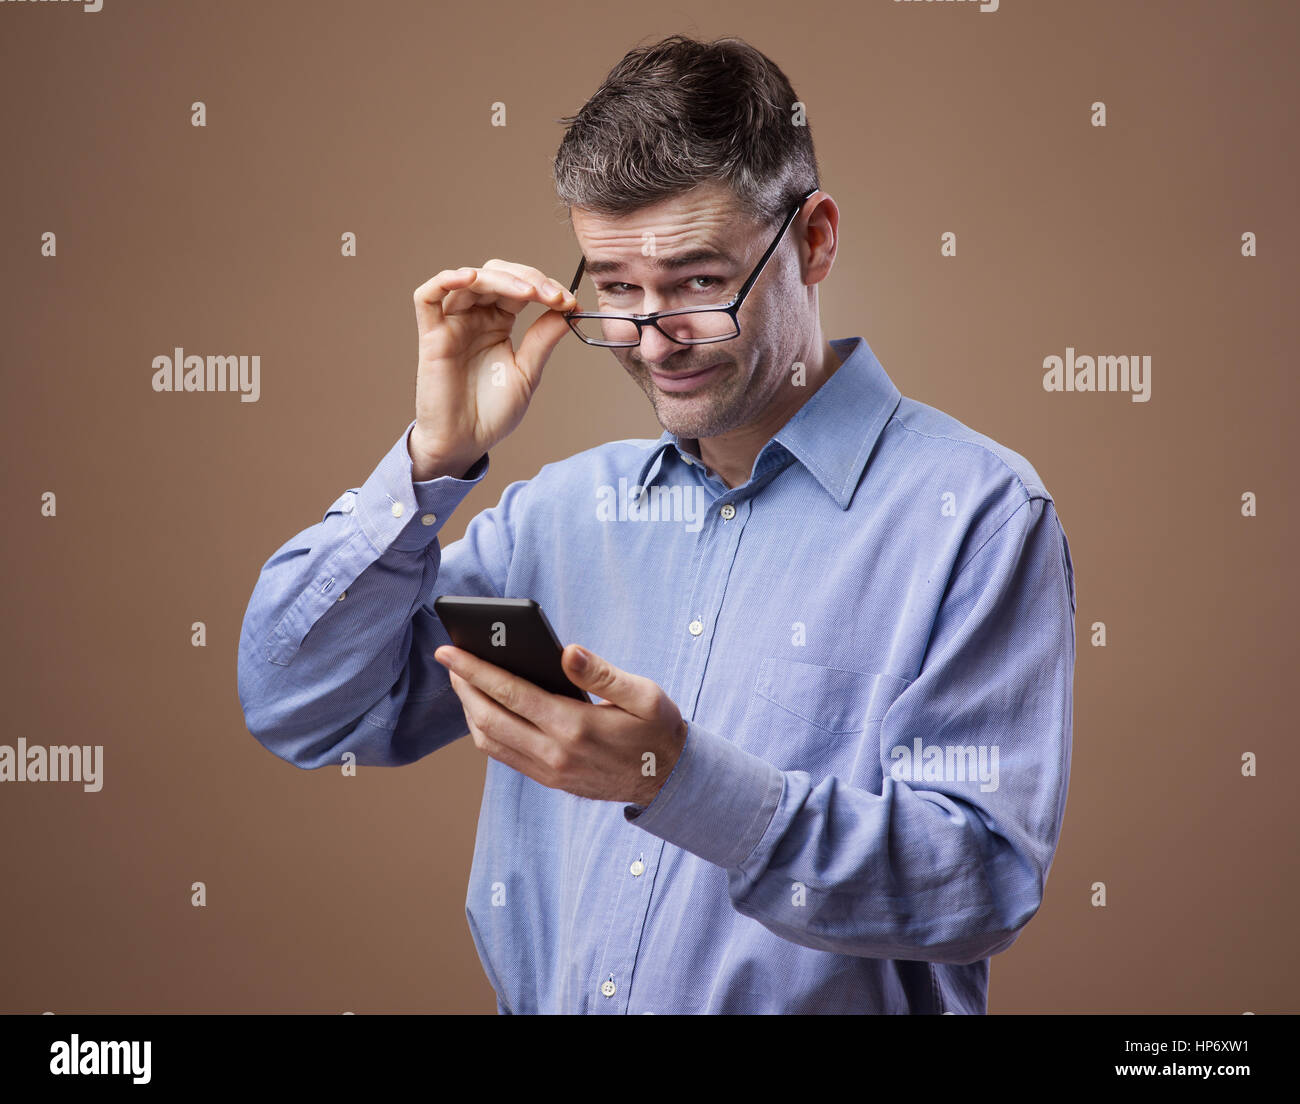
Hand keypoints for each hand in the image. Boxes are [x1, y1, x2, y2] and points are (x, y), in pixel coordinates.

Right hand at [409, 260, 580, 479]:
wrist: (466, 443)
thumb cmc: (492, 413)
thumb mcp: (527, 373)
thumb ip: (543, 339)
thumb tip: (567, 307)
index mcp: (498, 323)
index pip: (520, 287)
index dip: (545, 287)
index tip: (570, 303)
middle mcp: (474, 317)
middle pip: (497, 274)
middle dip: (529, 279)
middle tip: (554, 296)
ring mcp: (452, 324)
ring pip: (470, 279)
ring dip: (501, 278)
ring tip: (529, 293)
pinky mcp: (431, 336)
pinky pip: (427, 296)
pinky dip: (447, 279)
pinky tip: (471, 278)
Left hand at [434, 642, 687, 805]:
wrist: (668, 780)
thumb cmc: (657, 730)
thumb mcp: (644, 695)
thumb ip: (602, 673)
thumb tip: (567, 651)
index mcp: (575, 727)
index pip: (510, 693)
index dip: (474, 670)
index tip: (449, 651)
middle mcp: (555, 753)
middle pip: (488, 718)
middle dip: (462, 686)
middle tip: (448, 659)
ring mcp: (549, 771)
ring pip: (489, 741)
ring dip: (468, 709)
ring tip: (462, 681)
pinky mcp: (549, 780)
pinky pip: (503, 755)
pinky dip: (484, 730)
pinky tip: (484, 708)